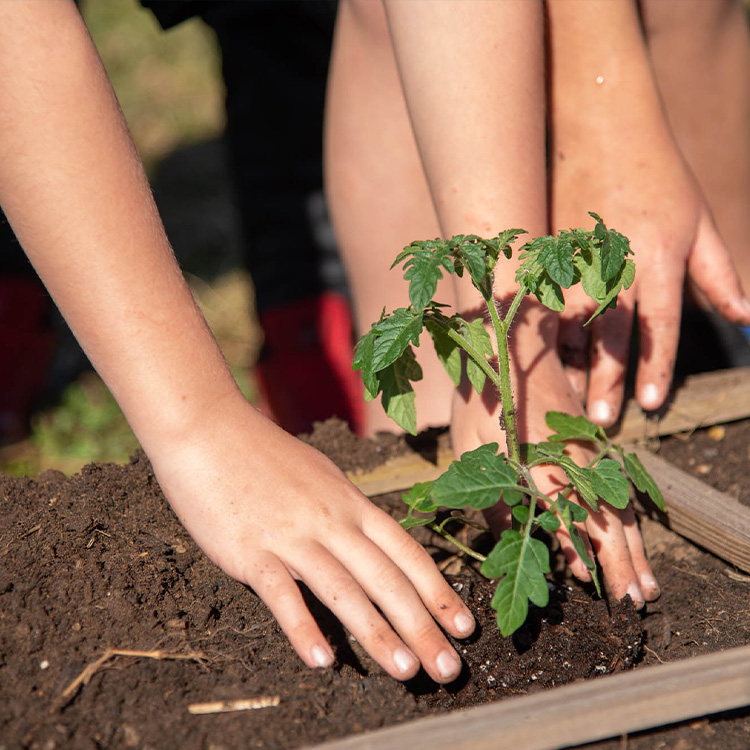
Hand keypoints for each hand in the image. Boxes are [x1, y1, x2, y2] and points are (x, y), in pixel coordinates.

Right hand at [146, 394, 474, 683]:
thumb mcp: (320, 476)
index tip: (466, 626)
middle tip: (450, 668)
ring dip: (377, 633)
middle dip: (423, 625)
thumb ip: (346, 511)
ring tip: (405, 670)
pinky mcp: (251, 550)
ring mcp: (292, 534)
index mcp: (351, 502)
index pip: (406, 552)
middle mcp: (331, 519)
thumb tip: (369, 541)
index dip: (439, 591)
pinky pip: (282, 594)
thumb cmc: (263, 454)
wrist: (209, 428)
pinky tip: (321, 660)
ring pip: (344, 590)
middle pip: (386, 578)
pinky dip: (302, 628)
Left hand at [449, 303, 659, 604]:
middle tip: (634, 603)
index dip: (577, 551)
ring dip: (636, 549)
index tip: (587, 584)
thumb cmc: (483, 401)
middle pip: (605, 517)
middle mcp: (573, 459)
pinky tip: (636, 543)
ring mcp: (591, 451)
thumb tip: (512, 544)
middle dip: (621, 563)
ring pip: (621, 507)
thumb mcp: (471, 450)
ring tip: (647, 587)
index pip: (565, 514)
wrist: (515, 348)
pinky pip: (620, 490)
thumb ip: (491, 498)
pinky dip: (631, 521)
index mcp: (537, 460)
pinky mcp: (596, 445)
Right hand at [548, 1, 749, 425]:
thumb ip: (721, 275)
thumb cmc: (657, 173)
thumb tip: (749, 319)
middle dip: (606, 379)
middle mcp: (616, 261)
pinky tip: (539, 355)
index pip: (659, 325)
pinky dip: (540, 329)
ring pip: (567, 320)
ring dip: (567, 362)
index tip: (647, 405)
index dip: (654, 368)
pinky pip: (540, 297)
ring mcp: (574, 256)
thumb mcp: (700, 221)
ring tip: (564, 397)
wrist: (597, 123)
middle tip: (598, 420)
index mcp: (659, 256)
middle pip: (610, 332)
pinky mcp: (544, 249)